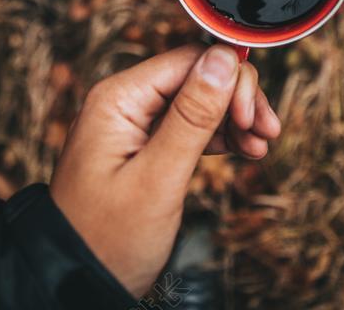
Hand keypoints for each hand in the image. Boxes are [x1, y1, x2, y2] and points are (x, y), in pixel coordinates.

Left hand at [50, 44, 280, 297]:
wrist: (77, 284)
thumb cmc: (107, 239)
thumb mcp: (157, 178)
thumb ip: (192, 116)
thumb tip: (223, 58)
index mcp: (119, 98)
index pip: (189, 60)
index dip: (230, 80)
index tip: (254, 117)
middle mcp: (126, 102)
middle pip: (198, 77)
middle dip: (237, 99)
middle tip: (266, 133)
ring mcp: (135, 124)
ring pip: (200, 100)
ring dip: (234, 118)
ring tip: (260, 145)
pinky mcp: (146, 145)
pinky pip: (191, 125)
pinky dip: (221, 135)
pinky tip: (246, 148)